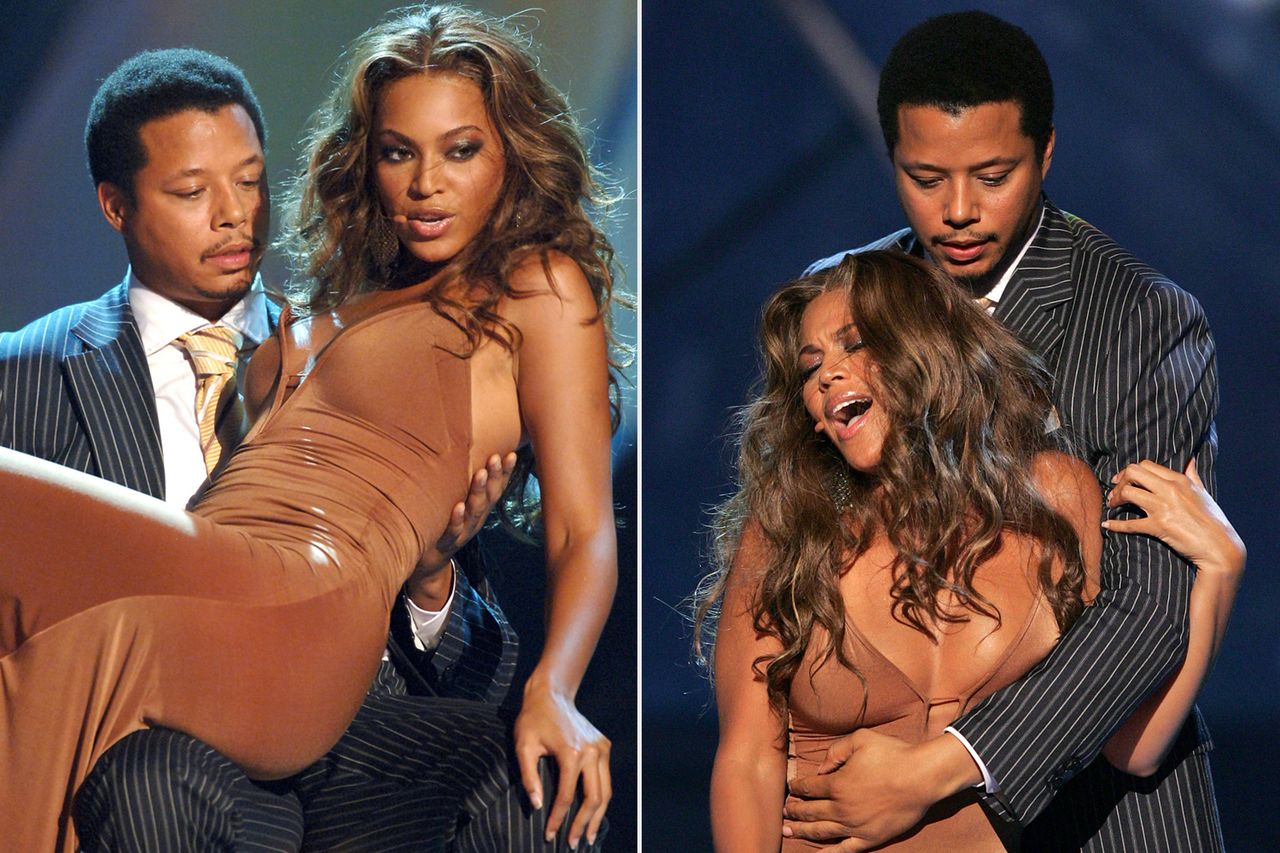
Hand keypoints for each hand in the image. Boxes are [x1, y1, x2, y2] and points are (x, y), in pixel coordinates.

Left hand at [407, 452, 515, 607]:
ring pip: (474, 511)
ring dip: (478, 492)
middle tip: (495, 457)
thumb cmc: (445, 525)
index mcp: (481, 509)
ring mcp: (464, 531)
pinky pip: (453, 530)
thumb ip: (464, 485)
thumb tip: (461, 451)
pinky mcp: (447, 542)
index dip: (505, 473)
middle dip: (494, 477)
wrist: (431, 563)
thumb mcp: (460, 504)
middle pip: (489, 497)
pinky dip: (457, 519)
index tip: (511, 454)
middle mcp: (476, 519)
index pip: (497, 488)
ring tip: (480, 474)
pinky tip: (458, 507)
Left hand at [514, 684, 610, 848]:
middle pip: (594, 798)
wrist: (552, 694)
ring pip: (606, 791)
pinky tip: (593, 813)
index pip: (565, 796)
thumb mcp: (524, 746)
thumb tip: (537, 805)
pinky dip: (601, 799)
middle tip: (573, 843)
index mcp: (572, 753)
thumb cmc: (533, 719)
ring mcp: (601, 748)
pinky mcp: (603, 746)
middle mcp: (592, 752)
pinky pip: (606, 779)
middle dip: (583, 823)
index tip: (550, 835)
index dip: (558, 818)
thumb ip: (529, 777)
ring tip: (587, 836)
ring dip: (597, 816)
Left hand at [783, 730, 976, 850]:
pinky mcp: (870, 838)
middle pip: (810, 812)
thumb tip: (820, 768)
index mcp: (836, 784)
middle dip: (794, 812)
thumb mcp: (860, 739)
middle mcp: (841, 808)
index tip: (790, 788)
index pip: (808, 788)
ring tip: (788, 831)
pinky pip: (844, 850)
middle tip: (784, 812)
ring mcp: (855, 826)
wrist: (922, 777)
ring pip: (821, 832)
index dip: (796, 788)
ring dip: (802, 832)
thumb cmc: (893, 755)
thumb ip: (836, 751)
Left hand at [1105, 459, 1244, 577]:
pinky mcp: (1159, 527)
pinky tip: (1107, 525)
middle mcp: (1170, 490)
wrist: (1220, 547)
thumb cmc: (1212, 520)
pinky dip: (1115, 525)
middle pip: (1133, 473)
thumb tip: (1189, 458)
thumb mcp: (1203, 492)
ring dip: (1114, 499)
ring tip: (1112, 506)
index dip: (1129, 471)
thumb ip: (1192, 474)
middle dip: (1119, 481)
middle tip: (1114, 493)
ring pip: (1128, 493)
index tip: (1121, 480)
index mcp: (1179, 480)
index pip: (1146, 465)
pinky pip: (1130, 524)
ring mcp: (1164, 508)